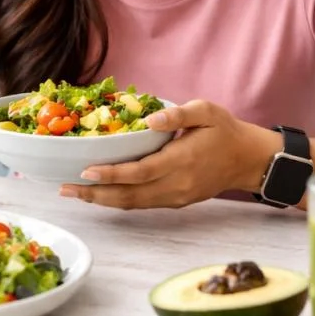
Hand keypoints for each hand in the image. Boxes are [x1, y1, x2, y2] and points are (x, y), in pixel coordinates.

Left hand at [58, 100, 273, 208]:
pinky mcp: (176, 201)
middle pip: (130, 196)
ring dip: (102, 201)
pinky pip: (142, 204)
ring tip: (75, 193)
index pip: (140, 172)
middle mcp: (177, 184)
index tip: (85, 170)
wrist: (249, 160)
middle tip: (65, 189)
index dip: (111, 174)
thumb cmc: (226, 131)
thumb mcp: (207, 111)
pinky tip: (101, 194)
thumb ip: (178, 114)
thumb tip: (150, 119)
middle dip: (95, 194)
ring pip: (133, 204)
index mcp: (182, 161)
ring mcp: (176, 197)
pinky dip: (119, 201)